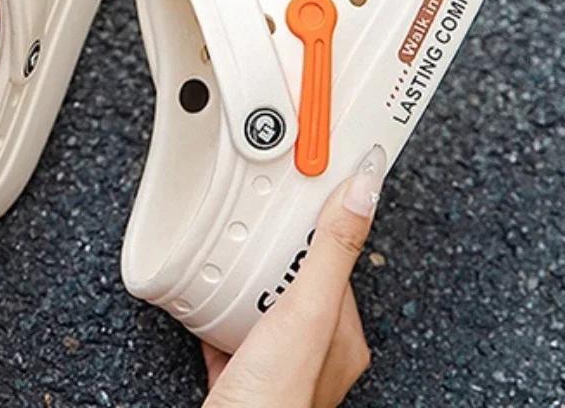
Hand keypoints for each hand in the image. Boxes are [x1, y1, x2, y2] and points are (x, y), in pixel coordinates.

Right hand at [202, 145, 385, 407]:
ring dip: (241, 273)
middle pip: (292, 276)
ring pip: (260, 299)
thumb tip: (365, 190)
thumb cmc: (270, 402)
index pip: (332, 258)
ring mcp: (273, 361)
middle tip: (252, 209)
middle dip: (270, 247)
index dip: (316, 220)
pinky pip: (230, 325)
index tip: (305, 183)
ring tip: (226, 242)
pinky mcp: (239, 372)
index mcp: (339, 334)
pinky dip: (217, 305)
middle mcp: (311, 349)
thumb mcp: (303, 315)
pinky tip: (204, 291)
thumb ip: (331, 252)